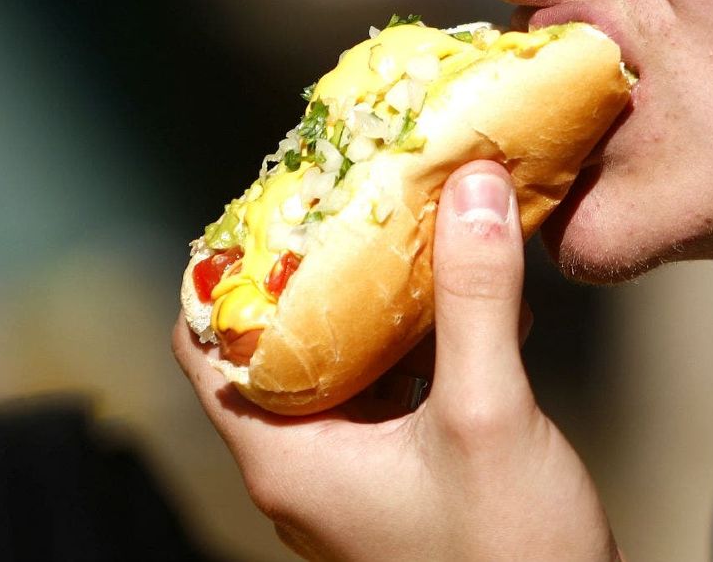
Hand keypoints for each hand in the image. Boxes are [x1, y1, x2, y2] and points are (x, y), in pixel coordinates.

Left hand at [173, 160, 619, 560]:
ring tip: (417, 234)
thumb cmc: (507, 557)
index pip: (204, 348)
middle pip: (277, 347)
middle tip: (355, 201)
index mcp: (286, 457)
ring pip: (341, 366)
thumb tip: (468, 188)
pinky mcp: (403, 480)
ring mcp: (355, 477)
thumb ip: (474, 298)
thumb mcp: (487, 413)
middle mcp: (306, 467)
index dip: (225, 271)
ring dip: (377, 303)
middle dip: (317, 271)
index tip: (273, 205)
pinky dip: (420, 344)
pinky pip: (391, 393)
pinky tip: (474, 306)